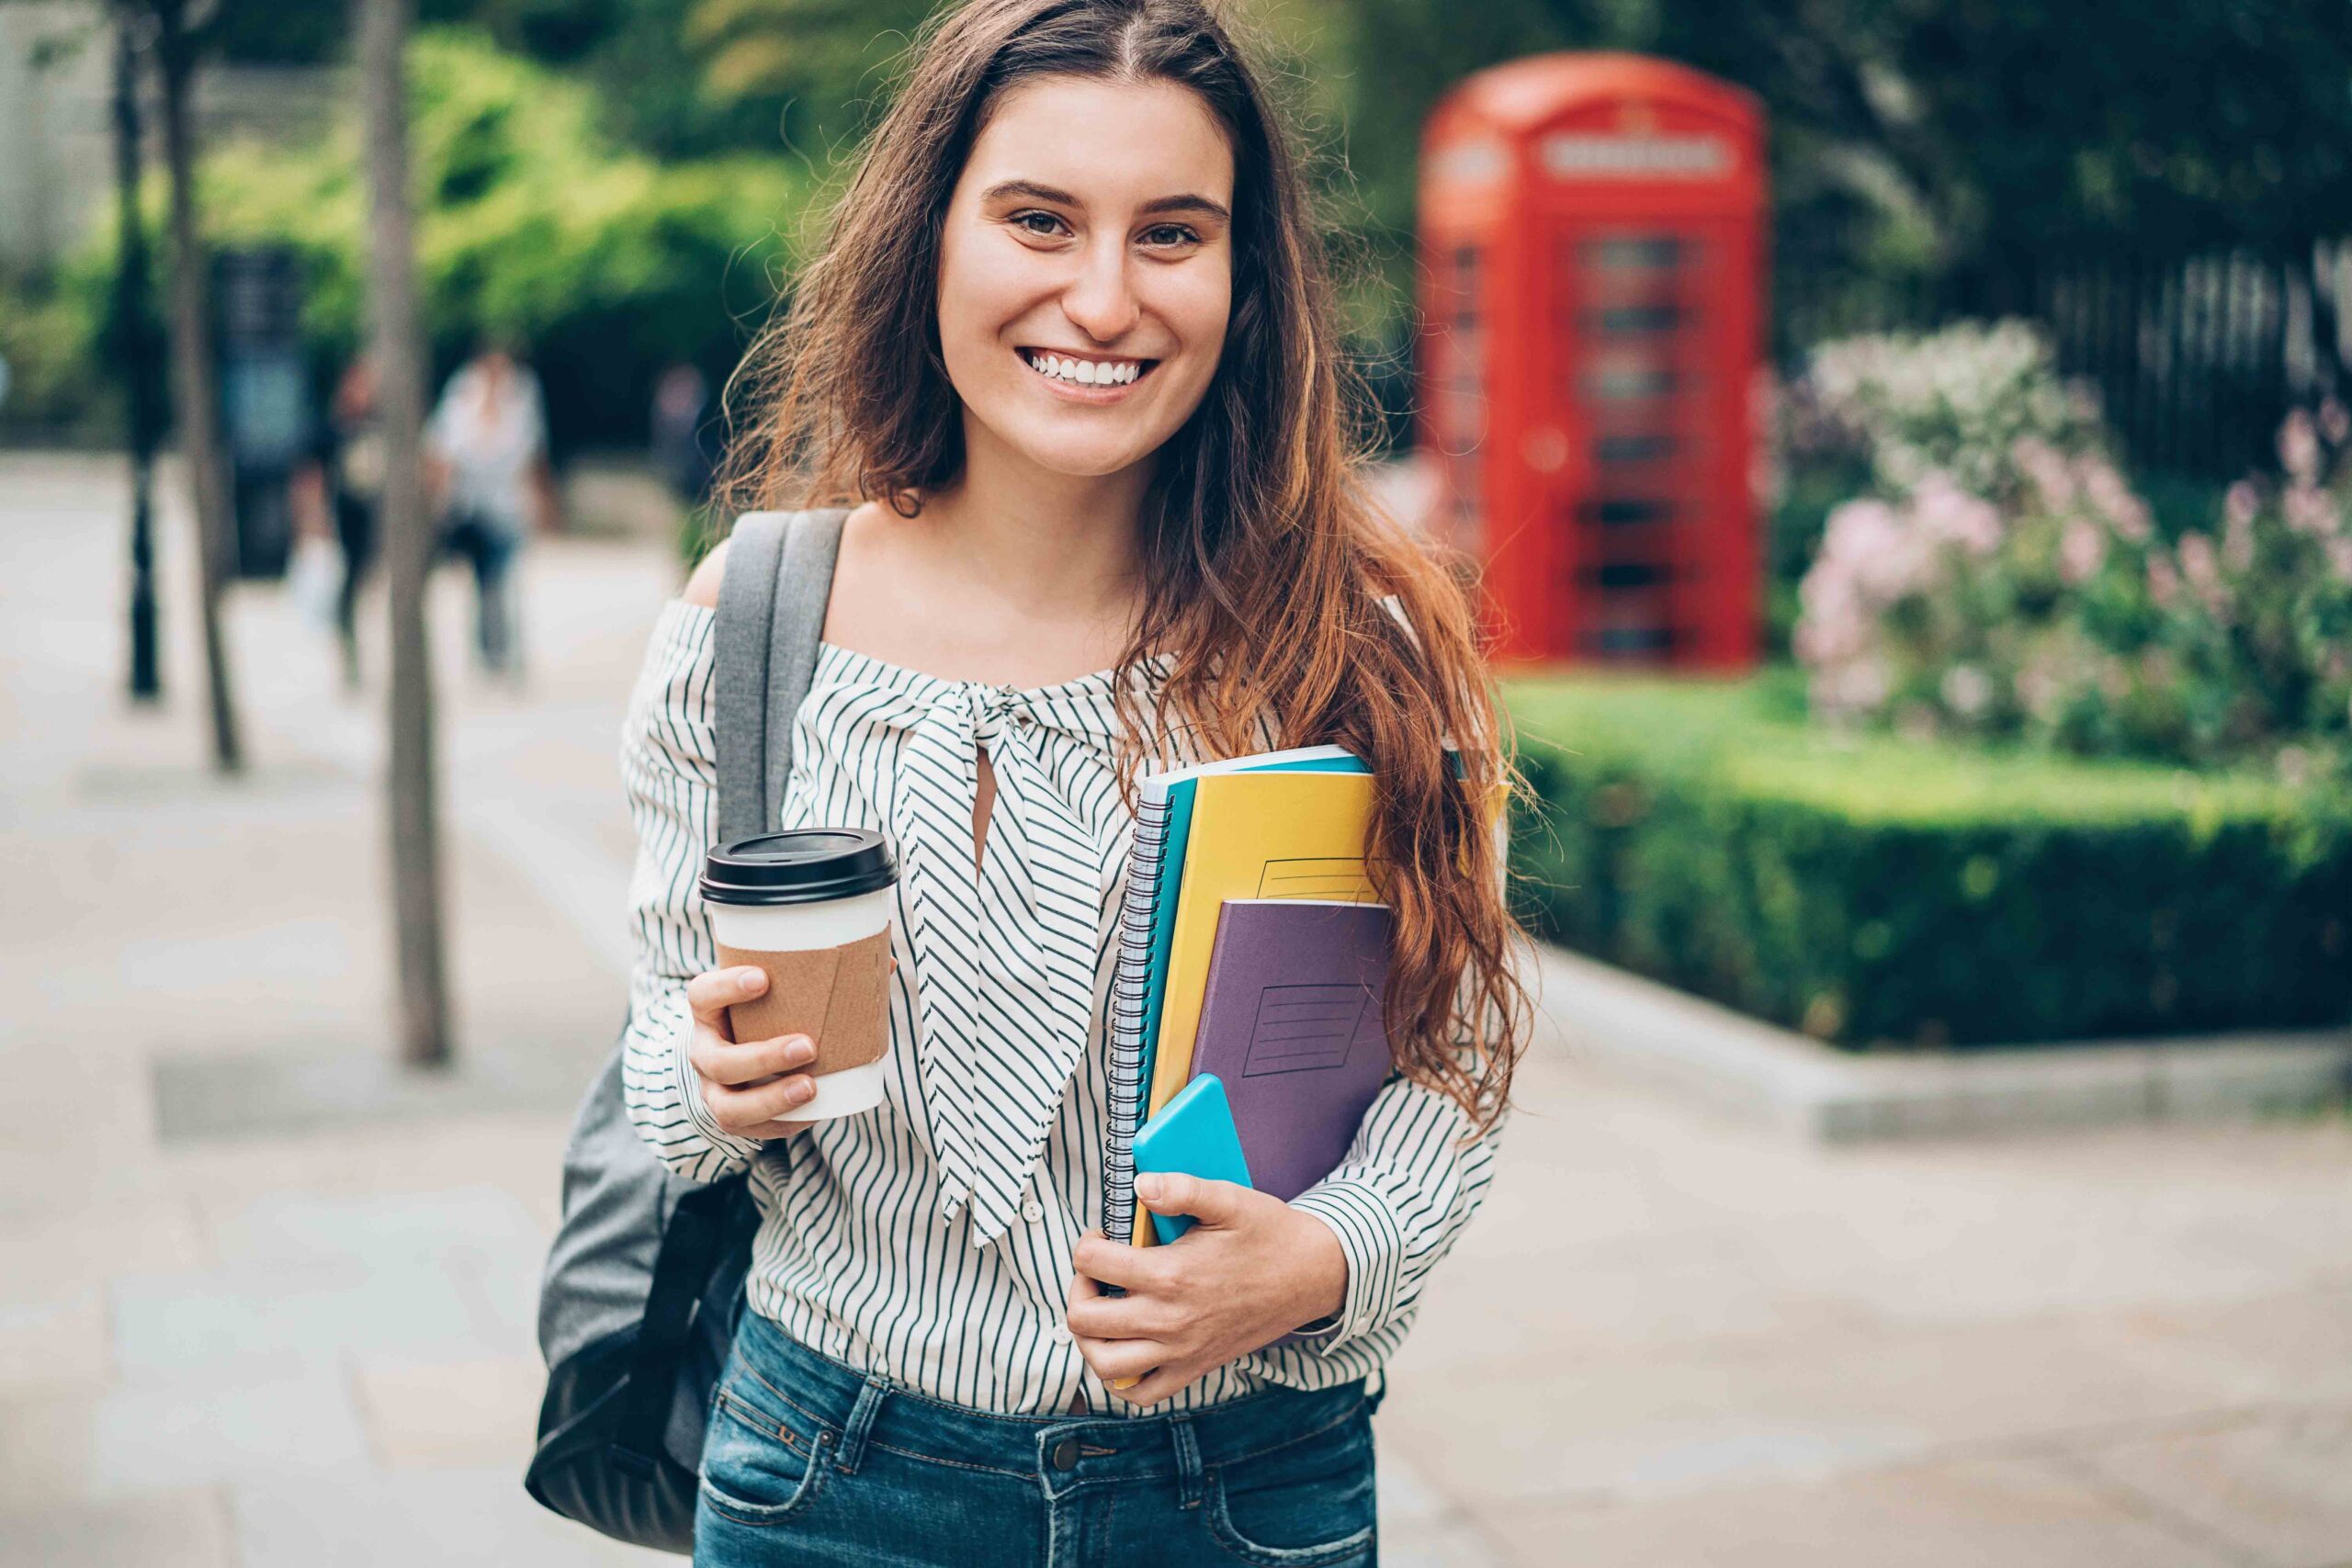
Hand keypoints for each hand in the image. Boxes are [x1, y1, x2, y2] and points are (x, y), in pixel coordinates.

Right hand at [684, 966, 816, 1140]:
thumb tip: (885, 963)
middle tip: (808, 1046)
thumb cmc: (766, 1016)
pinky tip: (813, 1112)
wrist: (738, 1058)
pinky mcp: (732, 1118)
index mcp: (709, 1012)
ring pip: (728, 1106)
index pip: (703, 994)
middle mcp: (705, 1052)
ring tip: (811, 1087)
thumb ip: (820, 976)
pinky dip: (784, 1123)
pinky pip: (752, 1130)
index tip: (763, 977)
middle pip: (719, 1060)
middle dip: (763, 1057)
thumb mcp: (777, 994)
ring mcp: (714, 1090)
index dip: (727, 986)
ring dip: (771, 1099)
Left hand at [1066, 1173, 1346, 1406]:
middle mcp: (1169, 1321)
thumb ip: (1181, 1188)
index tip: (1102, 1235)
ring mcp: (1180, 1352)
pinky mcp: (1194, 1369)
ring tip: (1102, 1310)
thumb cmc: (1269, 1234)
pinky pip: (1141, 1394)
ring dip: (1089, 1337)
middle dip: (1079, 1289)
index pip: (1093, 1263)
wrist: (1311, 1275)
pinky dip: (1121, 1378)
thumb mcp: (1229, 1198)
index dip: (1087, 1244)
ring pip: (1104, 1365)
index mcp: (1171, 1275)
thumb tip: (1139, 1184)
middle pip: (1085, 1319)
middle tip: (1095, 1272)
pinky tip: (1125, 1347)